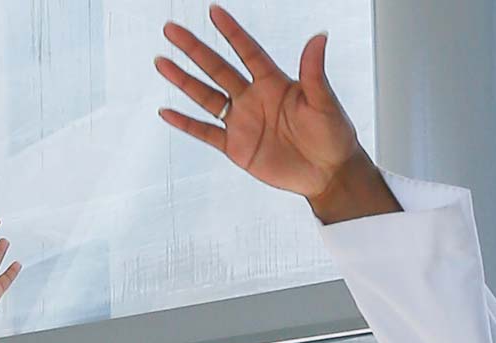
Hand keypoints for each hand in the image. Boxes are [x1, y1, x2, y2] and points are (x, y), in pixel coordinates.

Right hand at [155, 7, 380, 218]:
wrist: (328, 173)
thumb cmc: (333, 134)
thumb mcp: (324, 101)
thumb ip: (314, 71)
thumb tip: (319, 36)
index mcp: (274, 83)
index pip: (248, 51)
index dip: (231, 32)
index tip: (214, 11)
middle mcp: (253, 97)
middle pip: (217, 69)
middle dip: (194, 49)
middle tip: (172, 30)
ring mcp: (242, 121)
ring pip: (205, 96)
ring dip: (184, 80)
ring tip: (162, 62)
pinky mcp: (235, 147)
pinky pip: (205, 132)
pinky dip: (185, 123)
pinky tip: (166, 111)